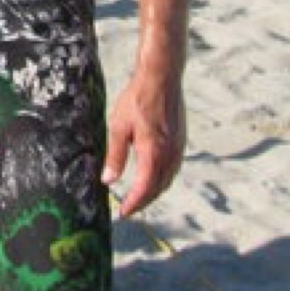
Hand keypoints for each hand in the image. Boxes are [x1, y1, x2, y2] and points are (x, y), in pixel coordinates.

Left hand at [103, 65, 186, 218]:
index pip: (145, 188)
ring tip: (139, 196)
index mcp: (154, 152)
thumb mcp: (118, 127)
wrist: (161, 77)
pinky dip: (163, 178)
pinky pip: (173, 167)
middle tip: (129, 208)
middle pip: (159, 188)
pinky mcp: (181, 139)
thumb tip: (108, 180)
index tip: (123, 212)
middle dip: (144, 201)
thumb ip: (115, 156)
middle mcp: (170, 153)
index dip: (134, 203)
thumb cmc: (138, 99)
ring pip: (168, 179)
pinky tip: (153, 176)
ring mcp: (178, 147)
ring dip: (154, 191)